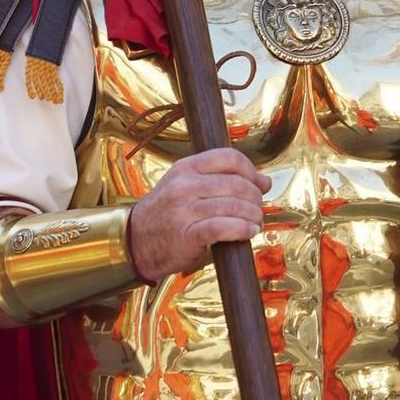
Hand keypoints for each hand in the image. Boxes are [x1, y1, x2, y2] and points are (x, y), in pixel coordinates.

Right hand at [126, 148, 271, 281]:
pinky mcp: (187, 235)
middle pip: (236, 183)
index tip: (260, 184)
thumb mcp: (184, 186)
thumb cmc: (165, 214)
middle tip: (258, 208)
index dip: (251, 170)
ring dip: (253, 215)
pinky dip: (243, 229)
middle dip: (255, 197)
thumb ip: (219, 180)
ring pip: (234, 206)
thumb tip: (264, 182)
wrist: (135, 242)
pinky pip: (224, 227)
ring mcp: (184, 210)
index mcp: (185, 167)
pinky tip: (248, 232)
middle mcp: (184, 185)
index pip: (229, 158)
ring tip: (255, 222)